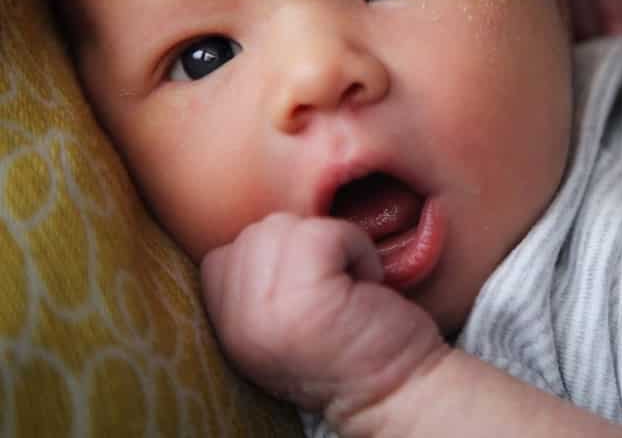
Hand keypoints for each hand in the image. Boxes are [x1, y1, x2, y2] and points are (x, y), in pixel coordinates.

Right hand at [201, 213, 445, 428]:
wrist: (400, 395)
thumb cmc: (357, 349)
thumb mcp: (286, 323)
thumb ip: (260, 286)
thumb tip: (270, 232)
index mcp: (228, 332)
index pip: (220, 258)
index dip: (273, 256)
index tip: (312, 286)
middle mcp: (236, 328)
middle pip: (254, 234)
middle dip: (304, 245)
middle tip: (336, 285)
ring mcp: (265, 315)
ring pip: (284, 227)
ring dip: (330, 242)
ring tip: (349, 283)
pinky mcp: (304, 303)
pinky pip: (322, 232)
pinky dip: (355, 244)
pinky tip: (368, 281)